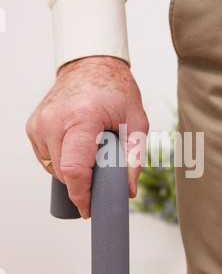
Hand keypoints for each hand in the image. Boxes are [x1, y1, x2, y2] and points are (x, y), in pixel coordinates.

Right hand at [26, 56, 148, 218]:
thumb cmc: (115, 90)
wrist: (91, 65)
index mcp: (81, 118)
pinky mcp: (33, 126)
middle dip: (84, 181)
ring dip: (73, 171)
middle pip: (65, 173)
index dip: (82, 195)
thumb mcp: (136, 121)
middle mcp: (53, 121)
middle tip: (102, 168)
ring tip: (90, 151)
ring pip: (54, 169)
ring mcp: (39, 123)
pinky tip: (76, 146)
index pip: (74, 169)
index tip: (90, 209)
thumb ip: (134, 158)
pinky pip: (46, 158)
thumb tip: (128, 191)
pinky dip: (62, 160)